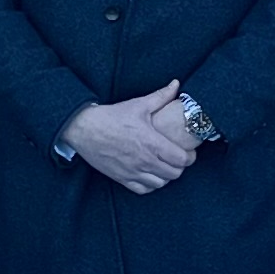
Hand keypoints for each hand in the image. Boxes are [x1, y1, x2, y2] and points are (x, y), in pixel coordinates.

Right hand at [64, 81, 198, 193]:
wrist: (84, 129)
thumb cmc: (111, 116)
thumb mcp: (138, 104)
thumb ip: (161, 97)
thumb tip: (176, 84)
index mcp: (152, 143)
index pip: (182, 159)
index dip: (190, 157)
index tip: (189, 152)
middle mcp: (145, 160)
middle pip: (174, 174)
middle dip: (180, 166)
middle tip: (178, 158)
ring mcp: (133, 171)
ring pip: (160, 184)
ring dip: (166, 176)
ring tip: (165, 166)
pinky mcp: (121, 178)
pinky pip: (143, 189)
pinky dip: (150, 185)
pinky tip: (151, 175)